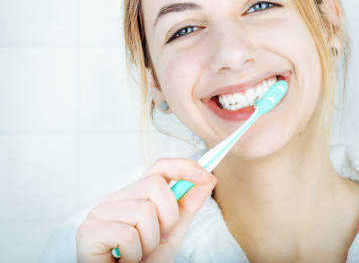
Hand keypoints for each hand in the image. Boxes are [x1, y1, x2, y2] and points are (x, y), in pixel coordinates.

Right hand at [76, 158, 215, 261]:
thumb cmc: (143, 262)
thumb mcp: (171, 233)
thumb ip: (187, 207)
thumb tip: (208, 178)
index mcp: (133, 196)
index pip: (159, 168)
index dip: (183, 167)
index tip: (206, 175)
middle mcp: (114, 199)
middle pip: (155, 185)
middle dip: (168, 217)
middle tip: (156, 241)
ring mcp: (99, 213)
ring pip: (144, 211)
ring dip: (150, 241)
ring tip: (138, 254)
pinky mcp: (88, 231)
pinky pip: (128, 235)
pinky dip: (134, 254)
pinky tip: (124, 260)